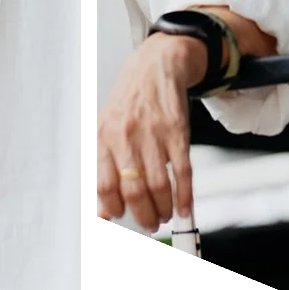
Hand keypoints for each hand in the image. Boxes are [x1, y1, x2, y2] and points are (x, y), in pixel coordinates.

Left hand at [96, 34, 206, 230]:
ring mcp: (154, 135)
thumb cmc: (130, 99)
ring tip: (164, 215)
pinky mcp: (178, 133)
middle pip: (133, 190)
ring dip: (163, 209)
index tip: (120, 216)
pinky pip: (183, 172)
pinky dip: (185, 196)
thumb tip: (103, 206)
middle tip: (149, 223)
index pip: (103, 184)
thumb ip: (103, 164)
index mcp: (104, 136)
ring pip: (159, 186)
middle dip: (143, 215)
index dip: (112, 207)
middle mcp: (127, 136)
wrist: (156, 66)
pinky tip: (183, 207)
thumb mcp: (106, 126)